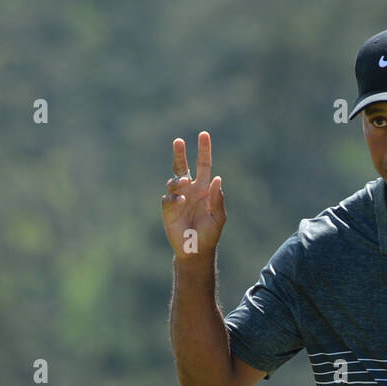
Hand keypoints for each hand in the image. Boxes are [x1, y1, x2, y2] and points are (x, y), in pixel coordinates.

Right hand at [163, 132, 225, 260]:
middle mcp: (189, 189)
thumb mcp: (218, 217)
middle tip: (179, 141)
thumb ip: (217, 199)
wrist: (196, 251)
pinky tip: (181, 201)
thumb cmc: (209, 234)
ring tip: (184, 182)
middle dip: (180, 153)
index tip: (204, 135)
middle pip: (182, 166)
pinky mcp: (168, 209)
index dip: (204, 150)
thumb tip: (217, 178)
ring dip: (179, 180)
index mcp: (204, 188)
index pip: (203, 165)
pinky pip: (169, 198)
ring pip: (174, 181)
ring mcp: (178, 198)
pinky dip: (175, 198)